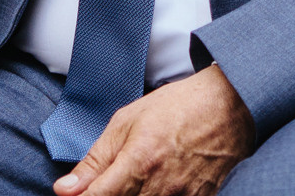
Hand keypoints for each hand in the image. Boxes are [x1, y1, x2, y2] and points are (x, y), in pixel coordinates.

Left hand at [55, 65, 255, 195]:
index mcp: (138, 162)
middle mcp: (160, 188)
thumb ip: (95, 160)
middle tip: (111, 180)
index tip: (75, 194)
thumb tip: (65, 190)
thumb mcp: (127, 121)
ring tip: (136, 178)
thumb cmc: (178, 107)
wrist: (229, 107)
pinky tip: (153, 185)